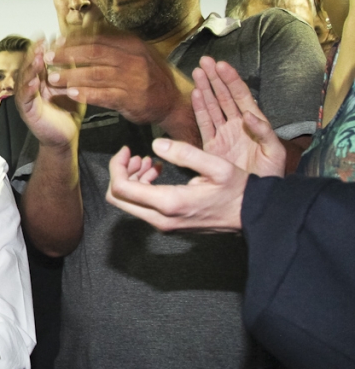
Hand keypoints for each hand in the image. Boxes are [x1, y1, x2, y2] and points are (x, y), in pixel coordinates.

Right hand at [16, 40, 84, 147]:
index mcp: (40, 78)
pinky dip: (27, 89)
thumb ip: (71, 69)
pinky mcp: (27, 111)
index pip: (39, 58)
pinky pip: (24, 98)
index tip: (49, 34)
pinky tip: (34, 81)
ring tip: (36, 57)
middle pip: (28, 65)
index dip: (43, 46)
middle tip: (40, 41)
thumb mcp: (72, 86)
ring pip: (24, 79)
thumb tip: (75, 47)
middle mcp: (30, 86)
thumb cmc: (68, 110)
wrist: (66, 136)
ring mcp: (26, 98)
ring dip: (30, 68)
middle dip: (33, 52)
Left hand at [47, 33, 192, 127]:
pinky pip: (105, 96)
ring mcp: (133, 80)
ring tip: (53, 78)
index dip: (74, 40)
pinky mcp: (131, 99)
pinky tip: (72, 94)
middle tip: (47, 58)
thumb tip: (86, 34)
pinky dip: (87, 94)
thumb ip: (114, 47)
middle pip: (93, 53)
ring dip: (71, 76)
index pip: (98, 39)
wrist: (173, 100)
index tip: (56, 42)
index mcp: (132, 45)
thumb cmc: (150, 77)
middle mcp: (133, 59)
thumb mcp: (137, 55)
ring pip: (96, 74)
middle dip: (67, 55)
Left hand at [106, 140, 246, 231]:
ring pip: (129, 203)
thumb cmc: (237, 191)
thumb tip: (155, 144)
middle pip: (118, 198)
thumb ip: (184, 153)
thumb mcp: (216, 165)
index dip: (117, 166)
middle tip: (137, 155)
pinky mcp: (168, 223)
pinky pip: (142, 206)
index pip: (121, 188)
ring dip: (133, 178)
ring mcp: (164, 224)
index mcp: (169, 203)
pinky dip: (143, 187)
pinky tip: (158, 172)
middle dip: (122, 172)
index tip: (126, 150)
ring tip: (150, 161)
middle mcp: (161, 218)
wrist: (251, 216)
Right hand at [192, 56, 284, 176]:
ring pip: (212, 106)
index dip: (231, 79)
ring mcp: (223, 134)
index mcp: (254, 123)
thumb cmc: (270, 174)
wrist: (254, 197)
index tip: (221, 65)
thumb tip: (248, 115)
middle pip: (224, 96)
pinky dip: (199, 109)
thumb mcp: (274, 152)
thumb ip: (264, 132)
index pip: (241, 96)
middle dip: (215, 78)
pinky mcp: (212, 146)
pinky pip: (204, 124)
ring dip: (205, 89)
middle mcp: (237, 125)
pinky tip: (195, 95)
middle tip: (204, 61)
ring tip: (197, 72)